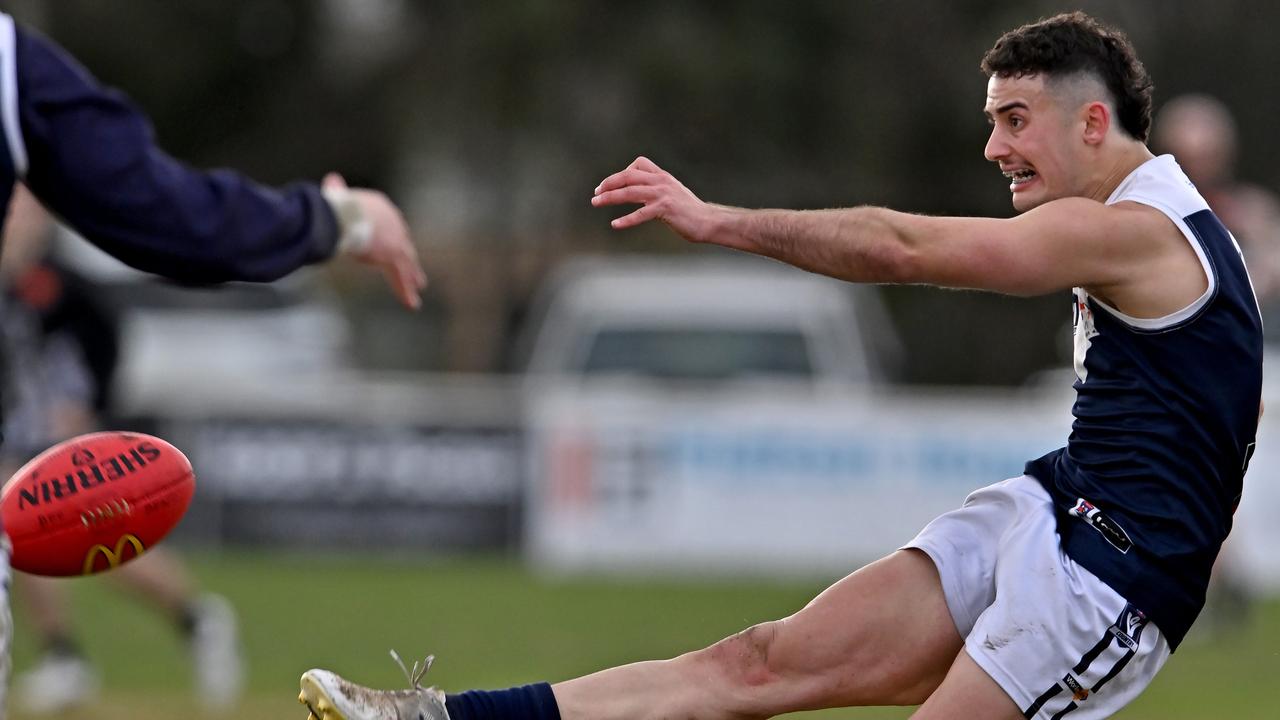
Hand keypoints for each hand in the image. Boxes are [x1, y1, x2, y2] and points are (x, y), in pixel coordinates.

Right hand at [323, 173, 426, 309]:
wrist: (345, 215)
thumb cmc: (336, 204)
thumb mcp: (337, 195)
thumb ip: (336, 189)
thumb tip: (331, 180)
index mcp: (381, 207)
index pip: (390, 224)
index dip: (391, 236)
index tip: (392, 245)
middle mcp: (394, 223)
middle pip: (403, 244)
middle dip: (409, 256)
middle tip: (415, 267)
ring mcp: (395, 241)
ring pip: (406, 263)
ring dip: (412, 276)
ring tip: (419, 287)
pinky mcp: (393, 257)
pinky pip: (400, 277)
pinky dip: (405, 291)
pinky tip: (411, 304)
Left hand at [591, 156, 717, 242]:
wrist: (708, 221)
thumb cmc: (689, 211)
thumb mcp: (672, 193)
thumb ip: (656, 189)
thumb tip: (638, 194)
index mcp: (662, 176)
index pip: (638, 164)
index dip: (621, 173)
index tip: (609, 186)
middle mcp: (661, 181)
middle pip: (628, 176)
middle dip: (608, 183)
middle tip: (595, 193)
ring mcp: (663, 194)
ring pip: (630, 192)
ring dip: (609, 197)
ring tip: (596, 203)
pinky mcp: (665, 209)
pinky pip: (640, 213)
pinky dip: (626, 219)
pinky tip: (615, 225)